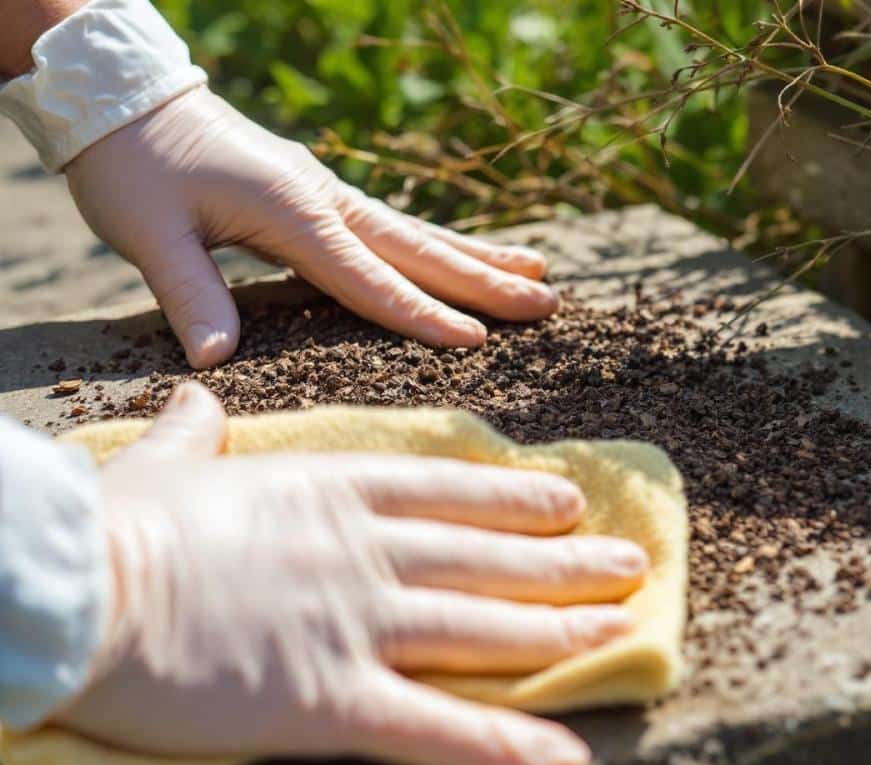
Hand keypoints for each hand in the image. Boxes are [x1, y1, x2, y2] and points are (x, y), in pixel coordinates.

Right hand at [56, 383, 648, 764]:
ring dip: (562, 633)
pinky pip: (439, 727)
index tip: (570, 500)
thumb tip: (197, 392)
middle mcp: (370, 551)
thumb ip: (197, 432)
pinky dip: (507, 747)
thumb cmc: (120, 528)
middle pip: (491, 557)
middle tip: (629, 564)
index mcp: (335, 492)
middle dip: (567, 563)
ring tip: (622, 628)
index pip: (450, 491)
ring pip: (486, 627)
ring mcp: (363, 622)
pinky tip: (569, 758)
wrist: (87, 589)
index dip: (519, 498)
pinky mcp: (337, 697)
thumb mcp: (166, 465)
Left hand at [64, 87, 556, 367]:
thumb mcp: (147, 232)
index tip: (478, 341)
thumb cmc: (132, 165)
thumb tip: (218, 362)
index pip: (370, 278)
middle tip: (548, 304)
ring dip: (479, 257)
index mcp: (294, 212)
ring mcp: (328, 192)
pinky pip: (395, 226)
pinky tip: (463, 254)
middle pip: (420, 250)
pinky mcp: (319, 193)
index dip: (423, 314)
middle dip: (486, 281)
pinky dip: (439, 243)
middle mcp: (325, 199)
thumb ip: (190, 294)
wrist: (124, 98)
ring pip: (418, 233)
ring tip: (538, 271)